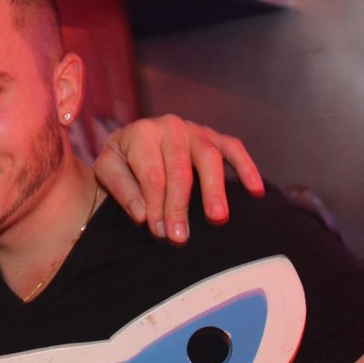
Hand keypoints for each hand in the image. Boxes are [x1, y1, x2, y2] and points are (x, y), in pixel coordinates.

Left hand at [94, 114, 263, 243]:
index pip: (152, 175)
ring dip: (214, 190)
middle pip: (180, 170)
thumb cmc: (120, 160)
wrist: (129, 142)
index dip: (156, 205)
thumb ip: (123, 189)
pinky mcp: (213, 135)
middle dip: (180, 206)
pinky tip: (255, 190)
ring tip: (218, 218)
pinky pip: (233, 148)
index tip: (159, 232)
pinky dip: (246, 167)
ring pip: (209, 158)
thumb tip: (143, 214)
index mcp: (141, 133)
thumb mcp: (108, 170)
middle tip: (181, 236)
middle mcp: (170, 126)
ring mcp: (194, 130)